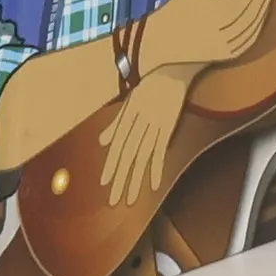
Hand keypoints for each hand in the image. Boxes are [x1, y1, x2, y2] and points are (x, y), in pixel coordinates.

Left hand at [98, 66, 197, 207]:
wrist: (174, 74)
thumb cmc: (150, 88)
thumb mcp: (130, 102)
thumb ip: (116, 123)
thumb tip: (101, 142)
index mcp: (127, 116)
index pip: (117, 146)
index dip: (110, 165)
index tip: (104, 184)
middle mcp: (138, 122)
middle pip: (127, 155)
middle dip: (119, 179)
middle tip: (113, 201)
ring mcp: (154, 125)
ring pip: (142, 157)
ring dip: (135, 180)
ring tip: (129, 199)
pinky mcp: (168, 127)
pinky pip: (160, 151)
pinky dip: (156, 168)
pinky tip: (153, 186)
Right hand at [141, 0, 275, 72]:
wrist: (164, 41)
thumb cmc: (179, 4)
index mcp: (213, 14)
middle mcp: (222, 33)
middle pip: (255, 9)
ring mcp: (228, 47)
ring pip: (256, 24)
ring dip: (267, 4)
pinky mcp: (230, 55)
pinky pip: (252, 37)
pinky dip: (260, 22)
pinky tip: (265, 6)